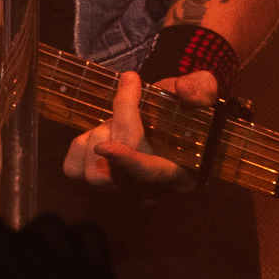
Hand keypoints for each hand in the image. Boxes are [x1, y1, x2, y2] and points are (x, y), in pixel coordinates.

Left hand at [61, 69, 217, 193]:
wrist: (168, 120)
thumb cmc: (187, 110)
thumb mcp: (204, 93)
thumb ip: (201, 88)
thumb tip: (184, 90)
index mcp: (178, 174)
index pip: (149, 175)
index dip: (127, 161)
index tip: (107, 146)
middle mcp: (147, 190)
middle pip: (116, 171)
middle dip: (117, 125)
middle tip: (129, 94)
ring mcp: (121, 188)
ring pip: (93, 174)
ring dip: (98, 136)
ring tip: (115, 120)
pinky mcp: (97, 179)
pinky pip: (74, 169)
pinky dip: (80, 146)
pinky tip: (99, 131)